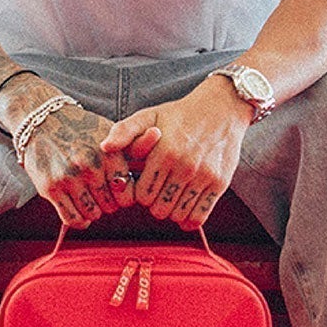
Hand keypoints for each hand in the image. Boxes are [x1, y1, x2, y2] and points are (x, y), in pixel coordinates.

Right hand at [20, 101, 139, 226]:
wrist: (43, 121)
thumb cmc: (82, 129)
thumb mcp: (111, 131)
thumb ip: (136, 141)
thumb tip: (158, 134)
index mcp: (109, 152)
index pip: (127, 193)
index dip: (124, 195)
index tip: (117, 190)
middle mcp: (90, 165)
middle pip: (111, 206)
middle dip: (109, 204)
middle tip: (102, 194)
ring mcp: (69, 177)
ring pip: (92, 214)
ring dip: (93, 211)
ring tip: (90, 199)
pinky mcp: (50, 188)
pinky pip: (72, 218)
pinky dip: (79, 220)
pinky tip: (80, 211)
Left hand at [100, 78, 250, 230]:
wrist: (221, 108)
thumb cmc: (180, 115)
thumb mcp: (149, 115)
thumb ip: (124, 131)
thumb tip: (104, 147)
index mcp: (163, 153)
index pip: (143, 196)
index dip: (141, 194)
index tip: (145, 185)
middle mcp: (184, 167)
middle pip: (159, 209)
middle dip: (155, 204)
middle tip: (159, 192)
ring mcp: (203, 176)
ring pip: (178, 216)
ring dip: (172, 210)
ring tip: (173, 196)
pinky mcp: (219, 183)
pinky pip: (199, 217)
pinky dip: (190, 218)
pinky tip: (187, 207)